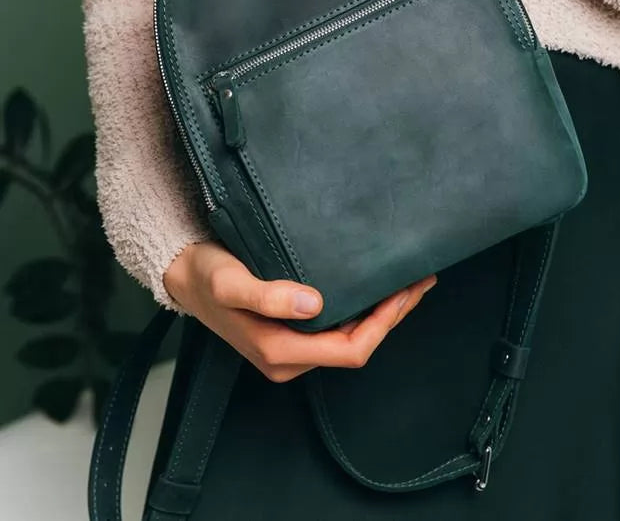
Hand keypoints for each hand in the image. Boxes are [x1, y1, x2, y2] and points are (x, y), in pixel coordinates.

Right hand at [163, 241, 436, 382]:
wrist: (184, 275)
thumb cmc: (208, 276)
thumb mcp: (232, 283)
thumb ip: (268, 296)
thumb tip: (313, 304)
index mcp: (281, 352)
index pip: (350, 349)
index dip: (384, 324)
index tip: (404, 292)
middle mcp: (291, 356)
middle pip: (357, 346)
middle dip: (392, 317)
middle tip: (421, 281)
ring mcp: (293, 346)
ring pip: (351, 337)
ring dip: (382, 313)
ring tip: (407, 282)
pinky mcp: (292, 331)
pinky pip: (339, 327)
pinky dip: (364, 309)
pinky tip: (376, 288)